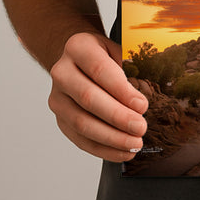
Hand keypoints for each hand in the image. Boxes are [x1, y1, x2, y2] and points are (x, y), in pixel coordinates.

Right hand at [48, 32, 148, 161]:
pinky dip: (102, 149)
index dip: (122, 91)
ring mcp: (57, 98)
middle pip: (89, 99)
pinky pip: (80, 139)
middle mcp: (62, 72)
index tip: (142, 106)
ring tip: (134, 144)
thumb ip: (129, 66)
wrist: (76, 59)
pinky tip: (122, 152)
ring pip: (82, 123)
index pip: (100, 70)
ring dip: (111, 138)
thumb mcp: (116, 48)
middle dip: (118, 117)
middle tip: (141, 128)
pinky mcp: (60, 119)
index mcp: (78, 47)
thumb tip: (142, 100)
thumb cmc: (102, 54)